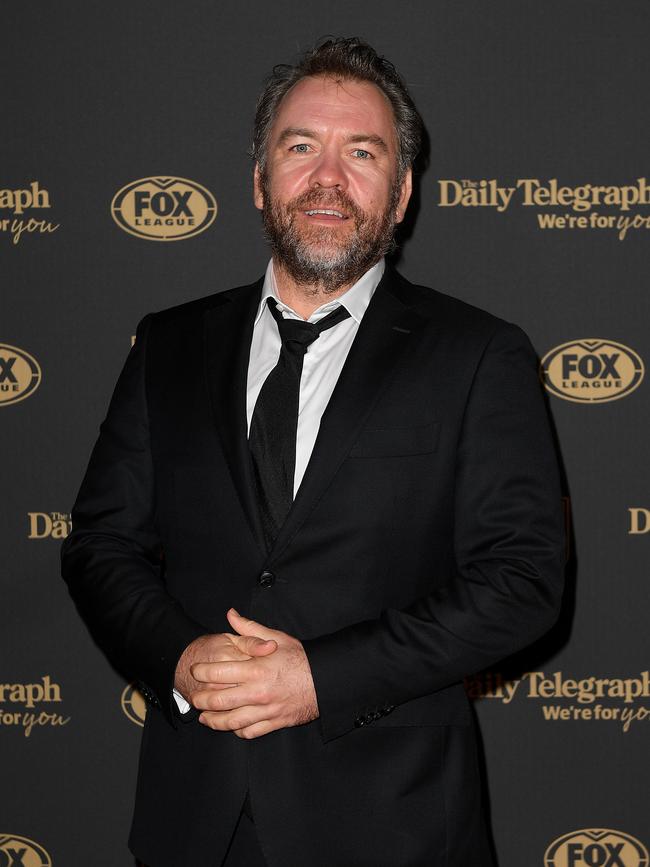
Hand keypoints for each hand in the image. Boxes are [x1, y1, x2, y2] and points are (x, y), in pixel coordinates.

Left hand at [190, 608, 319, 738]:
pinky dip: (237, 731)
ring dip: (213, 720)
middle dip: (201, 700)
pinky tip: (231, 725)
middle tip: (194, 697)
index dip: (201, 672)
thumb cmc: (300, 658)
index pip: (218, 673)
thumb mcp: (276, 637)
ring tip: (205, 717)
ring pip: (231, 721)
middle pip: (219, 700)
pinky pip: (250, 731)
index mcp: (256, 669)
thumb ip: (249, 629)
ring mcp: (265, 710)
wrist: (325, 680)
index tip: (195, 670)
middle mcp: (257, 692)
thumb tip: (231, 615)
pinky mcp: (274, 722)